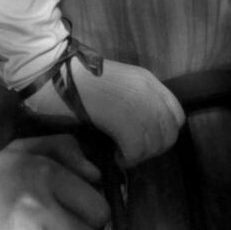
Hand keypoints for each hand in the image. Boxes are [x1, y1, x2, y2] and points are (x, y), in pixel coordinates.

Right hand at [24, 57, 183, 168]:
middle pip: (168, 133)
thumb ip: (136, 101)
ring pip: (154, 143)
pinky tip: (115, 155)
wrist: (54, 71)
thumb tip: (148, 130)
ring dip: (138, 156)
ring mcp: (135, 101)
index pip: (176, 116)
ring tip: (120, 154)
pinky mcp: (120, 115)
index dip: (164, 134)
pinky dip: (128, 158)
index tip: (144, 140)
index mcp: (146, 79)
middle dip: (152, 149)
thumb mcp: (117, 85)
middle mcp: (146, 89)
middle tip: (131, 151)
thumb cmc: (78, 80)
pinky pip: (136, 148)